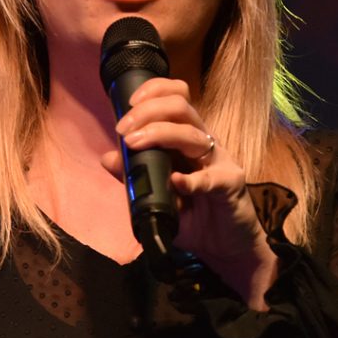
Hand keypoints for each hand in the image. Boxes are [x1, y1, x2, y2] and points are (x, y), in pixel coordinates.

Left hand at [115, 77, 276, 307]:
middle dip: (149, 111)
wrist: (225, 245)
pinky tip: (176, 183)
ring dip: (160, 134)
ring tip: (135, 143)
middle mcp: (202, 143)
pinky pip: (211, 177)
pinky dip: (192, 180)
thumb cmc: (192, 216)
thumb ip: (135, 177)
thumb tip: (107, 158)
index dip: (154, 91)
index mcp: (185, 139)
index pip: (175, 99)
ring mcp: (218, 161)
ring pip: (192, 134)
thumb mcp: (156, 196)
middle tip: (124, 129)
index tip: (127, 104)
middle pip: (181, 108)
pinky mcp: (230, 184)